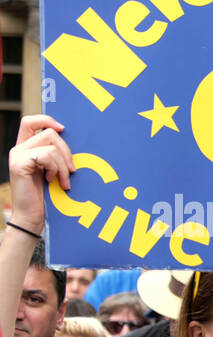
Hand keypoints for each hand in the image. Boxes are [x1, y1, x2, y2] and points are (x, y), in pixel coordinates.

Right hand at [8, 115, 74, 235]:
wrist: (31, 217)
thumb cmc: (44, 197)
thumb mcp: (50, 171)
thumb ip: (53, 156)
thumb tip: (68, 142)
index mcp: (25, 148)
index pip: (30, 121)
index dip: (47, 119)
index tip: (63, 129)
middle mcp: (18, 149)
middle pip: (48, 132)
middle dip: (66, 150)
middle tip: (71, 170)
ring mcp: (17, 156)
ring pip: (50, 145)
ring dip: (63, 164)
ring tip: (62, 180)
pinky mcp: (19, 165)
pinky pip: (46, 156)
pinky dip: (56, 169)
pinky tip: (53, 181)